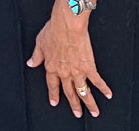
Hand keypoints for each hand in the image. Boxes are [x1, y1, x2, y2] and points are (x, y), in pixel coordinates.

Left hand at [27, 0, 111, 117]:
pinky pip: (97, 81)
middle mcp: (64, 73)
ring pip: (83, 92)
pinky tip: (108, 94)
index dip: (53, 94)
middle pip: (69, 93)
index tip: (54, 102)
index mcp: (51, 67)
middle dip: (74, 105)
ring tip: (94, 112)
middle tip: (77, 113)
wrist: (67, 25)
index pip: (52, 85)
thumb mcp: (40, 43)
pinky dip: (103, 88)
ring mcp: (77, 72)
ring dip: (89, 104)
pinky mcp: (89, 67)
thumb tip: (31, 63)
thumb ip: (36, 56)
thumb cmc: (54, 30)